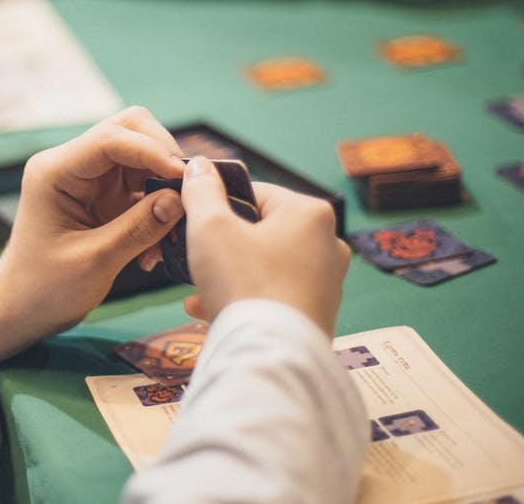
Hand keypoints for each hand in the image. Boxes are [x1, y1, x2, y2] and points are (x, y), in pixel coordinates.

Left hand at [0, 107, 186, 368]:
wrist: (22, 308)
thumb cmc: (43, 288)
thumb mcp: (94, 262)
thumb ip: (138, 228)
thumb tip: (179, 200)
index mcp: (55, 171)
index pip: (111, 139)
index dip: (153, 151)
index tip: (184, 175)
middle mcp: (71, 165)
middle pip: (129, 132)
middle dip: (162, 158)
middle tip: (185, 194)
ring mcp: (88, 179)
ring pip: (141, 157)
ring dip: (162, 187)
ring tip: (169, 232)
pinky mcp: (102, 196)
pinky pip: (140, 186)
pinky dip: (156, 208)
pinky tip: (155, 246)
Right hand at [179, 157, 349, 336]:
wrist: (270, 357)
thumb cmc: (243, 283)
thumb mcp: (210, 227)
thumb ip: (201, 191)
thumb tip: (199, 165)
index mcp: (310, 213)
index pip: (255, 193)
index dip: (218, 205)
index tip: (194, 222)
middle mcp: (329, 244)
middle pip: (261, 231)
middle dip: (223, 245)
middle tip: (194, 257)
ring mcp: (327, 283)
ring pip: (265, 266)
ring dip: (228, 274)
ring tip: (196, 288)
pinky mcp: (317, 315)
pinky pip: (273, 296)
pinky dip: (244, 298)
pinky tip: (208, 310)